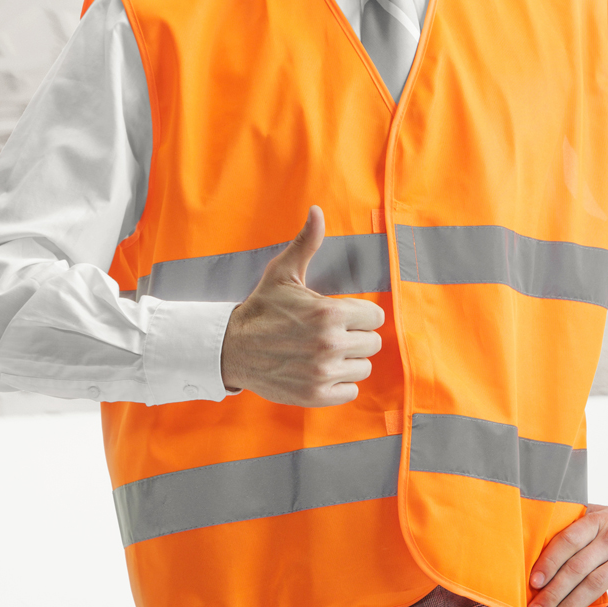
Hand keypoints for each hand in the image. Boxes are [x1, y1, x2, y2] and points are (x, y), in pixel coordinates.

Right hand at [220, 206, 385, 405]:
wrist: (232, 348)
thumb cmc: (262, 308)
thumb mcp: (283, 272)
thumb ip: (307, 242)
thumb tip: (317, 211)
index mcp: (328, 312)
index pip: (375, 317)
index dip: (361, 314)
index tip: (343, 315)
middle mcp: (329, 344)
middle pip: (372, 343)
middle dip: (356, 336)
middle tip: (332, 333)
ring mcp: (323, 372)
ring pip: (363, 368)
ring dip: (349, 360)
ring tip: (326, 352)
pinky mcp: (316, 395)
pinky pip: (350, 391)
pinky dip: (340, 383)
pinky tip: (321, 370)